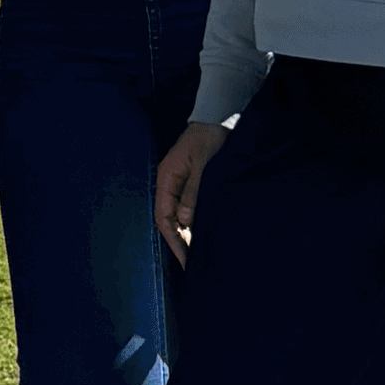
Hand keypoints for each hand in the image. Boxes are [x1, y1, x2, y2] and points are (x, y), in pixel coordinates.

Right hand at [153, 120, 228, 259]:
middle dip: (180, 243)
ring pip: (180, 216)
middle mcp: (170, 183)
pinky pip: (189, 209)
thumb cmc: (210, 138)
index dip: (173, 240)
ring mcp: (181, 184)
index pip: (164, 217)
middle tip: (193, 266)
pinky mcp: (193, 183)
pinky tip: (203, 235)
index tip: (185, 260)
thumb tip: (185, 221)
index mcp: (167, 178)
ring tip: (198, 257)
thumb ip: (193, 193)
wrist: (220, 119)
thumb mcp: (203, 166)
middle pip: (170, 220)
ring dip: (188, 235)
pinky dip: (195, 224)